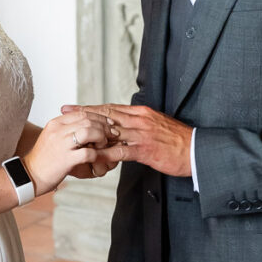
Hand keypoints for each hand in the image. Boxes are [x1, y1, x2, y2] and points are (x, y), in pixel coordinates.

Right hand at [24, 109, 112, 195]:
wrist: (29, 175)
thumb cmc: (43, 159)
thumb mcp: (52, 137)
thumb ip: (67, 129)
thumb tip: (87, 125)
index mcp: (55, 123)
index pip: (82, 113)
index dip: (98, 117)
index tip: (108, 123)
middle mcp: (58, 131)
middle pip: (88, 120)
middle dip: (104, 126)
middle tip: (112, 133)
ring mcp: (61, 144)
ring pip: (89, 131)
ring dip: (101, 137)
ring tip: (104, 144)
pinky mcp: (66, 160)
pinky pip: (88, 153)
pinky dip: (97, 154)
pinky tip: (98, 157)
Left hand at [63, 103, 191, 176]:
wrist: (197, 151)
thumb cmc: (178, 141)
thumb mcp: (158, 126)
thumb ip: (140, 124)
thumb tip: (125, 126)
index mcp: (141, 113)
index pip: (111, 108)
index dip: (91, 107)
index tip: (74, 106)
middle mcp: (139, 120)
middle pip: (105, 115)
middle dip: (83, 113)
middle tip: (64, 112)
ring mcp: (141, 134)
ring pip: (109, 130)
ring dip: (88, 132)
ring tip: (71, 133)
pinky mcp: (144, 150)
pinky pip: (120, 151)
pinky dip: (104, 153)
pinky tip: (91, 155)